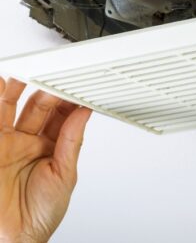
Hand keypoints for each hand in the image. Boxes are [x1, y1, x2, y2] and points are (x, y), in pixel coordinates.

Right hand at [0, 78, 91, 242]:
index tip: (79, 86)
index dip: (70, 101)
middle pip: (40, 107)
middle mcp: (29, 142)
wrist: (12, 239)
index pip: (63, 117)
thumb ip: (71, 142)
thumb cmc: (39, 216)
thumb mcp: (64, 176)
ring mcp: (8, 142)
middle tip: (57, 75)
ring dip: (21, 87)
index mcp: (51, 149)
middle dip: (49, 90)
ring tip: (30, 71)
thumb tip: (84, 114)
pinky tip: (3, 84)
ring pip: (13, 106)